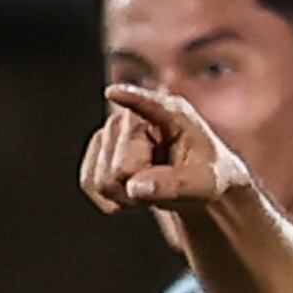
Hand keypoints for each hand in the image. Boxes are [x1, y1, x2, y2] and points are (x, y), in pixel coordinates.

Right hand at [82, 84, 253, 218]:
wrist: (193, 181)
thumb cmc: (205, 176)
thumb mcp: (205, 185)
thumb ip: (176, 185)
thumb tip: (134, 187)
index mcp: (172, 113)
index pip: (148, 105)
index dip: (129, 98)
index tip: (114, 93)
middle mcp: (135, 114)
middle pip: (119, 168)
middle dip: (137, 189)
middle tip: (163, 187)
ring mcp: (111, 129)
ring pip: (101, 180)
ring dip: (125, 196)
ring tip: (151, 187)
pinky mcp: (97, 148)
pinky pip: (88, 182)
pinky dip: (110, 198)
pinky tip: (131, 191)